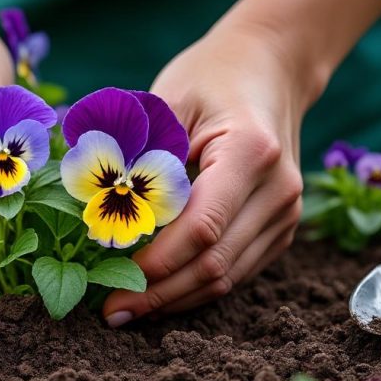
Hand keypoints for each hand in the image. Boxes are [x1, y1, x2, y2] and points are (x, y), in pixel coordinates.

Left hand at [102, 21, 319, 325]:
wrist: (271, 66)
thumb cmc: (209, 77)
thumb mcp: (167, 99)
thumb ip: (138, 155)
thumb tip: (94, 214)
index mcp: (251, 151)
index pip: (200, 228)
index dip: (154, 265)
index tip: (110, 284)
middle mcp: (279, 189)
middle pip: (215, 263)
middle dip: (159, 295)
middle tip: (110, 314)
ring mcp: (286, 213)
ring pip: (228, 278)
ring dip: (176, 300)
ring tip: (128, 311)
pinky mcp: (281, 228)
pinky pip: (237, 271)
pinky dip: (196, 288)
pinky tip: (158, 294)